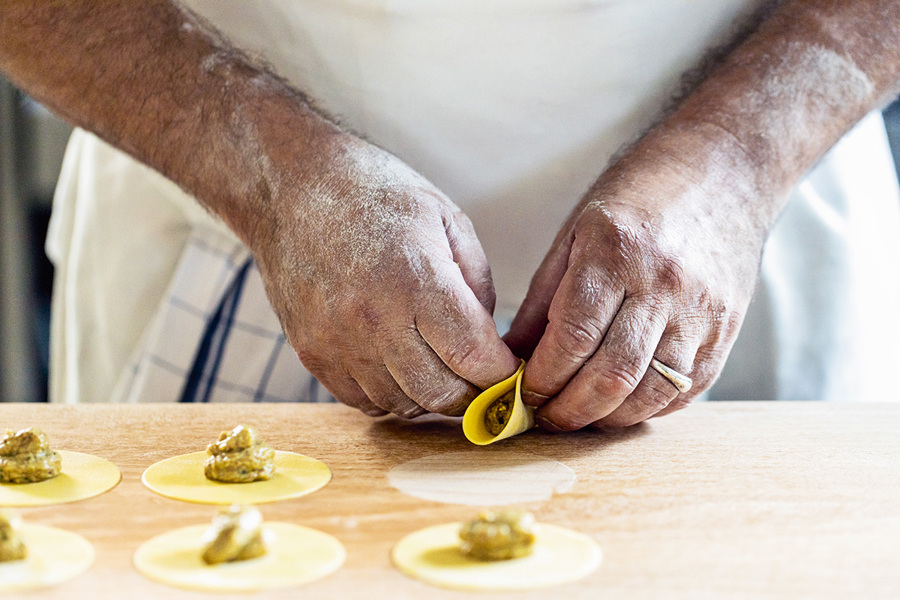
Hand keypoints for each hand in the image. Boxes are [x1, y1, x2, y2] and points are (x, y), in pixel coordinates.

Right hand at [251, 134, 519, 417]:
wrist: (292, 187)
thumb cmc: (376, 194)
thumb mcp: (448, 219)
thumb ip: (477, 285)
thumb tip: (488, 342)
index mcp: (418, 280)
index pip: (475, 358)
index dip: (503, 374)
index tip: (511, 370)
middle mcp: (375, 320)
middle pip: (442, 396)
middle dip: (473, 394)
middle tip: (480, 376)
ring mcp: (338, 343)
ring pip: (404, 406)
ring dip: (430, 396)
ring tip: (438, 364)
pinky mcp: (312, 355)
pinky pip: (364, 402)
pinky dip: (391, 395)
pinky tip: (399, 364)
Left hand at [504, 126, 766, 429]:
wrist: (724, 170)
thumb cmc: (638, 197)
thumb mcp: (577, 232)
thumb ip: (544, 299)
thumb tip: (513, 356)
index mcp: (616, 253)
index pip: (574, 337)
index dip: (543, 379)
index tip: (522, 395)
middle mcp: (664, 284)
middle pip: (612, 374)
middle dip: (571, 409)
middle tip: (546, 418)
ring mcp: (701, 310)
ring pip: (652, 391)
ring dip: (610, 419)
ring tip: (581, 418)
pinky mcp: (728, 328)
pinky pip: (687, 389)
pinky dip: (650, 408)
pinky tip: (623, 407)